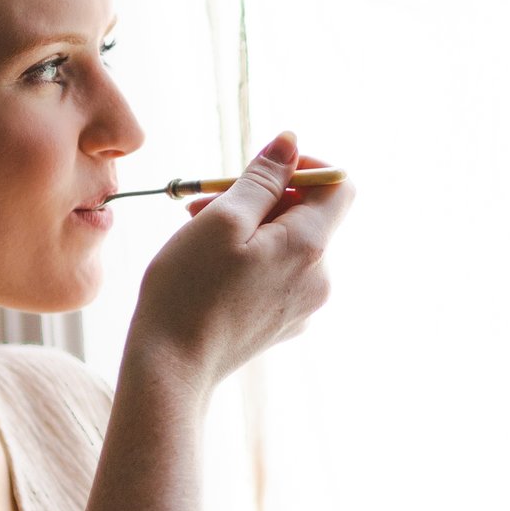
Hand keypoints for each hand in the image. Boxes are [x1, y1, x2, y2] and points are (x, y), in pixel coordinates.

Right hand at [130, 132, 353, 395]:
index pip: (337, 185)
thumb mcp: (223, 218)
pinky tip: (210, 270)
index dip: (303, 166)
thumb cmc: (190, 288)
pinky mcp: (282, 323)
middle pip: (307, 215)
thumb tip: (290, 142)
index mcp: (310, 246)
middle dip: (261, 198)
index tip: (260, 169)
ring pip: (287, 245)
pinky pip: (276, 275)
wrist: (172, 368)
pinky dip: (249, 261)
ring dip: (249, 229)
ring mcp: (303, 305)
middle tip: (205, 202)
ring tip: (197, 235)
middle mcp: (319, 277)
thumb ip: (263, 178)